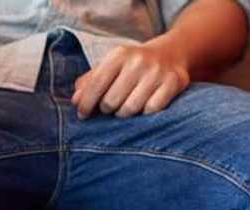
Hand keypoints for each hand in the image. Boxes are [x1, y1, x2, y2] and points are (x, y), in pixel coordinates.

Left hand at [72, 42, 189, 118]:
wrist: (170, 54)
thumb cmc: (131, 66)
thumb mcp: (110, 67)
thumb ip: (89, 82)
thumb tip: (76, 101)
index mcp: (119, 55)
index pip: (95, 85)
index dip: (86, 104)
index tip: (83, 115)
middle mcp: (138, 61)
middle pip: (111, 102)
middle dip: (107, 109)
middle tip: (111, 105)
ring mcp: (157, 72)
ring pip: (130, 109)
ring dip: (124, 113)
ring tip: (126, 105)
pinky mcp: (173, 82)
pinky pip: (150, 110)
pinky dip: (145, 112)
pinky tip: (144, 104)